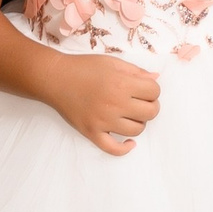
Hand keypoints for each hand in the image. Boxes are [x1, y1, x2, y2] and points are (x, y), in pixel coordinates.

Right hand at [47, 53, 162, 154]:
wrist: (56, 79)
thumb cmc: (84, 67)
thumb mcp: (112, 62)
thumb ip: (136, 71)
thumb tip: (156, 78)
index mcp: (121, 83)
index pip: (154, 91)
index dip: (152, 89)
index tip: (144, 88)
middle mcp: (114, 104)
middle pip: (150, 112)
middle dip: (150, 105)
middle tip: (140, 101)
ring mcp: (103, 121)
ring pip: (137, 130)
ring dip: (139, 122)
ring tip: (130, 114)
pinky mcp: (92, 133)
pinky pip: (114, 149)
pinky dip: (125, 149)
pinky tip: (130, 142)